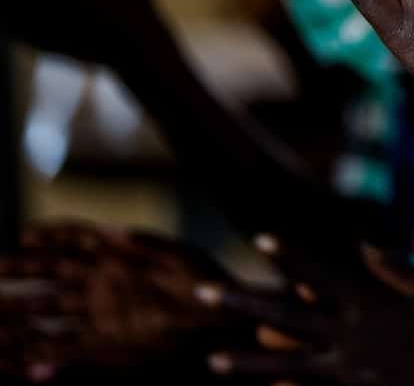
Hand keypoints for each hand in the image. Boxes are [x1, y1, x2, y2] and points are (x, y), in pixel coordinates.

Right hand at [0, 221, 240, 381]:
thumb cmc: (206, 285)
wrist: (223, 324)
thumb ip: (142, 244)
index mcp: (121, 254)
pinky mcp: (104, 341)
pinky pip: (63, 343)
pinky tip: (21, 353)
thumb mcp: (178, 257)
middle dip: (22, 268)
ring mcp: (101, 311)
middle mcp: (104, 280)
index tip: (23, 234)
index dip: (50, 234)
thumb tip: (108, 230)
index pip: (76, 238)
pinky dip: (39, 347)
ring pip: (50, 306)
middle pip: (53, 270)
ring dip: (21, 307)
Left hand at [200, 234, 413, 384]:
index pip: (324, 272)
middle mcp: (359, 336)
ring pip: (289, 368)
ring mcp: (357, 375)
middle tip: (204, 290)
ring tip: (210, 362)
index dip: (290, 255)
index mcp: (380, 302)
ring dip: (248, 365)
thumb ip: (413, 266)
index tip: (259, 240)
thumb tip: (379, 246)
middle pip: (289, 315)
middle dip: (244, 302)